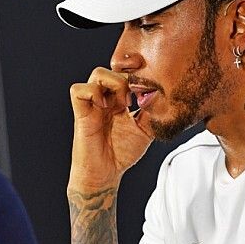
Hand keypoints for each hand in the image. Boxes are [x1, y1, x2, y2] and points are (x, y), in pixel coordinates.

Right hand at [68, 67, 152, 190]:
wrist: (105, 174)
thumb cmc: (122, 153)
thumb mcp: (146, 130)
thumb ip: (154, 114)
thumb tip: (166, 98)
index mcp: (120, 101)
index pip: (127, 75)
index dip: (139, 76)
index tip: (151, 88)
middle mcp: (106, 99)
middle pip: (114, 69)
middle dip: (128, 78)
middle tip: (137, 98)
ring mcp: (93, 105)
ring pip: (97, 74)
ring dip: (113, 82)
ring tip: (123, 102)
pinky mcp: (81, 113)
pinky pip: (78, 90)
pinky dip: (93, 92)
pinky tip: (106, 107)